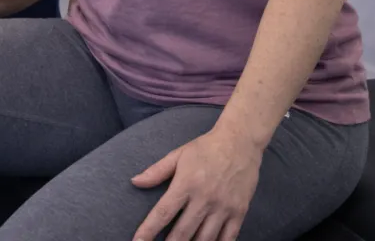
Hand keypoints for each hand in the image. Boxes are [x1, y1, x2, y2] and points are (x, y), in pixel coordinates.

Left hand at [131, 126, 263, 240]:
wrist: (240, 142)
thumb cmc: (205, 148)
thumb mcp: (178, 155)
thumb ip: (156, 171)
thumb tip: (134, 182)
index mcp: (186, 184)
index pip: (163, 213)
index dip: (148, 230)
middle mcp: (204, 198)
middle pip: (183, 231)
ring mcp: (224, 207)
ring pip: (205, 239)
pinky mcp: (240, 212)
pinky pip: (228, 238)